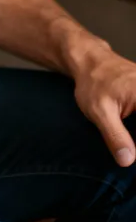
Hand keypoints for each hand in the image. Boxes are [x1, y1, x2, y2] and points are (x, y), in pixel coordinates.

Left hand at [72, 41, 135, 166]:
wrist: (89, 60)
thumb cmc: (93, 82)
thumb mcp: (99, 111)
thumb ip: (115, 136)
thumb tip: (127, 161)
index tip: (130, 151)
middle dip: (133, 138)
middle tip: (126, 147)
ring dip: (133, 133)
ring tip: (126, 138)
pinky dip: (134, 127)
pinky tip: (129, 134)